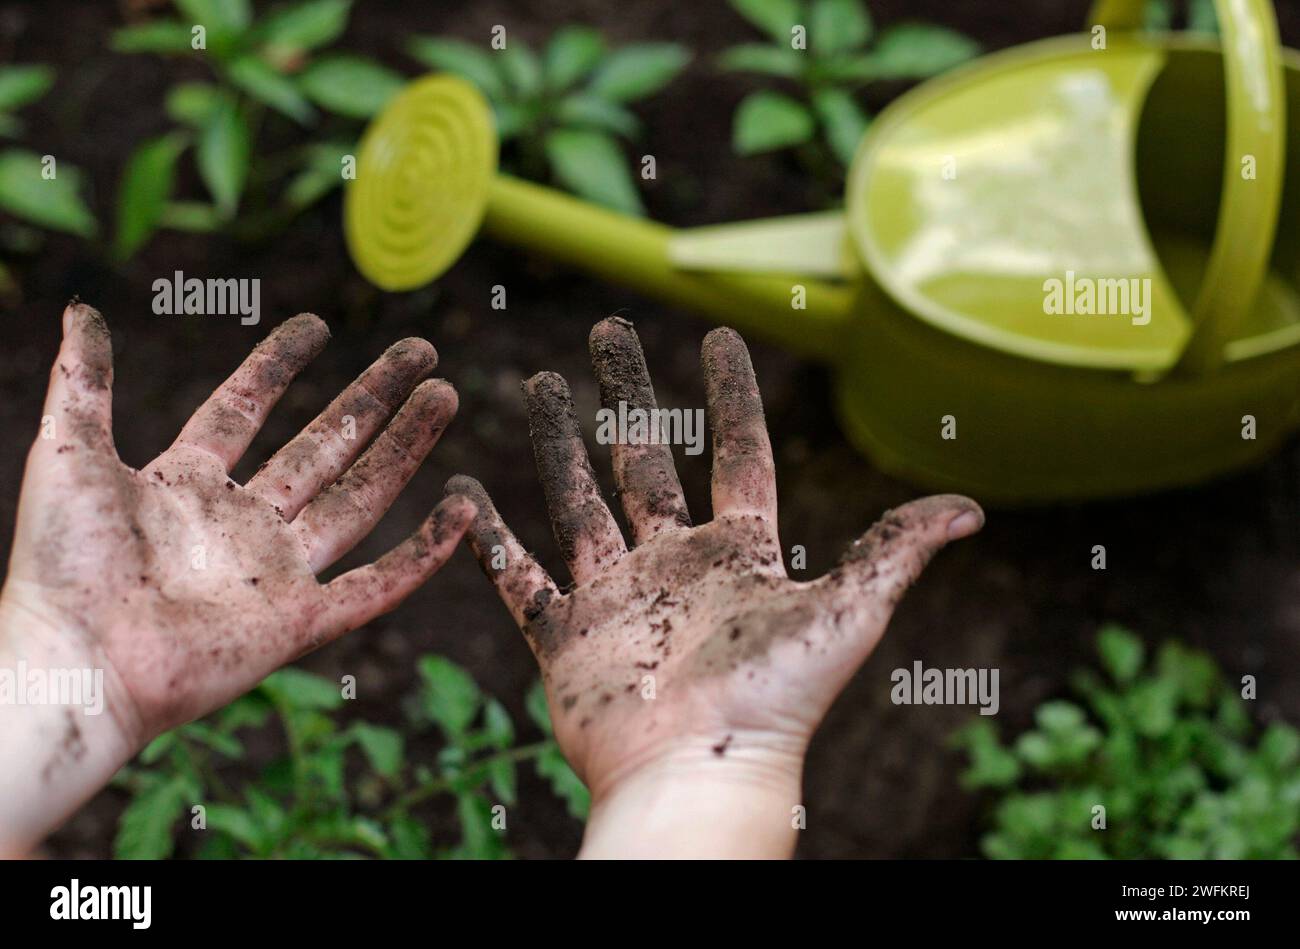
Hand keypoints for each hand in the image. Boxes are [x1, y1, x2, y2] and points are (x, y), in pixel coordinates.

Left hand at [0, 302, 474, 855]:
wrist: (76, 662)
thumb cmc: (60, 566)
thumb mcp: (67, 453)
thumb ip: (83, 382)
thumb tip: (82, 311)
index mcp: (186, 484)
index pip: (245, 409)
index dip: (278, 366)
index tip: (318, 325)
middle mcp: (241, 524)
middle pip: (325, 446)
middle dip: (374, 397)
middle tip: (422, 354)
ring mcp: (276, 573)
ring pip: (360, 499)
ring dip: (405, 448)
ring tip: (445, 396)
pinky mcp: (300, 622)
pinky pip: (376, 584)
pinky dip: (423, 552)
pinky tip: (462, 510)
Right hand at [448, 317, 982, 857]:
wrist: (699, 775)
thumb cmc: (777, 701)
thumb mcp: (850, 612)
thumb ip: (896, 551)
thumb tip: (973, 507)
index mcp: (738, 553)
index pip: (735, 451)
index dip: (730, 393)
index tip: (717, 335)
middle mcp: (674, 566)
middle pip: (645, 461)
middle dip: (626, 394)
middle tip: (606, 332)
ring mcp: (616, 599)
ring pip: (579, 502)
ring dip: (558, 443)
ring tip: (539, 384)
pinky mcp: (566, 638)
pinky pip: (518, 577)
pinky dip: (488, 538)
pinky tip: (464, 494)